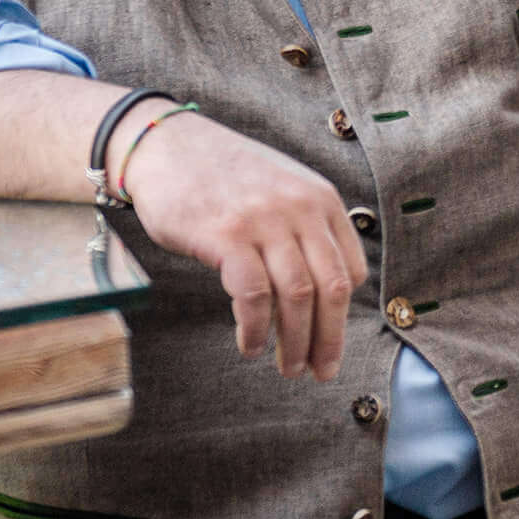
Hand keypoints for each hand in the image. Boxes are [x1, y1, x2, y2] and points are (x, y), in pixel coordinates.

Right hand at [118, 109, 366, 382]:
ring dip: (295, 342)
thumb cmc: (225, 177)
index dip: (343, 315)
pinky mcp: (227, 236)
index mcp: (321, 199)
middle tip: (321, 372)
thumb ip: (305, 228)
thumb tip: (322, 294)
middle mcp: (300, 207)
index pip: (351, 269)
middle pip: (331, 288)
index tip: (330, 342)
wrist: (168, 146)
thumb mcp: (281, 189)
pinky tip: (249, 345)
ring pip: (297, 296)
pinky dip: (255, 329)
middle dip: (329, 339)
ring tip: (288, 368)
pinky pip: (253, 296)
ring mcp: (264, 220)